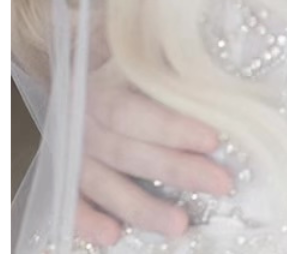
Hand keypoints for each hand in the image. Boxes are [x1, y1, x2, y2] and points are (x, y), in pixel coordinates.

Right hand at [73, 63, 234, 245]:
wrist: (75, 71)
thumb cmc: (125, 63)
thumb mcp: (143, 51)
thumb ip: (171, 60)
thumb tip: (221, 70)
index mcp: (101, 87)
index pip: (134, 111)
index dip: (172, 127)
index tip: (214, 140)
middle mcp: (83, 123)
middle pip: (129, 152)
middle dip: (177, 170)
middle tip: (222, 184)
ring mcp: (71, 154)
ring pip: (105, 185)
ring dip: (142, 208)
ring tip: (181, 225)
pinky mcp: (64, 178)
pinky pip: (72, 203)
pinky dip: (88, 222)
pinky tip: (112, 237)